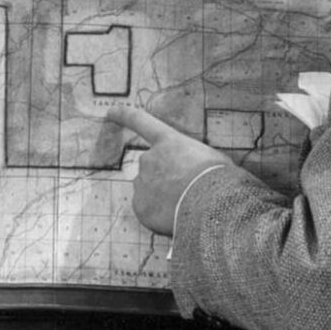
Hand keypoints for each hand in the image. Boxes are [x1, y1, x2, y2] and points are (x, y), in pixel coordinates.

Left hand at [107, 104, 234, 236]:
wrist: (212, 205)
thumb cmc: (220, 179)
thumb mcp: (214, 158)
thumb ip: (196, 159)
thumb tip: (198, 172)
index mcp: (168, 141)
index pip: (140, 121)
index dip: (124, 115)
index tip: (111, 112)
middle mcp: (149, 158)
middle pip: (151, 166)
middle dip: (164, 176)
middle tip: (186, 190)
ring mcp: (142, 182)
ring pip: (149, 189)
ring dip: (162, 196)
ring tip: (185, 206)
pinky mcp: (140, 206)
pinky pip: (148, 209)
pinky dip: (158, 214)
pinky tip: (176, 218)